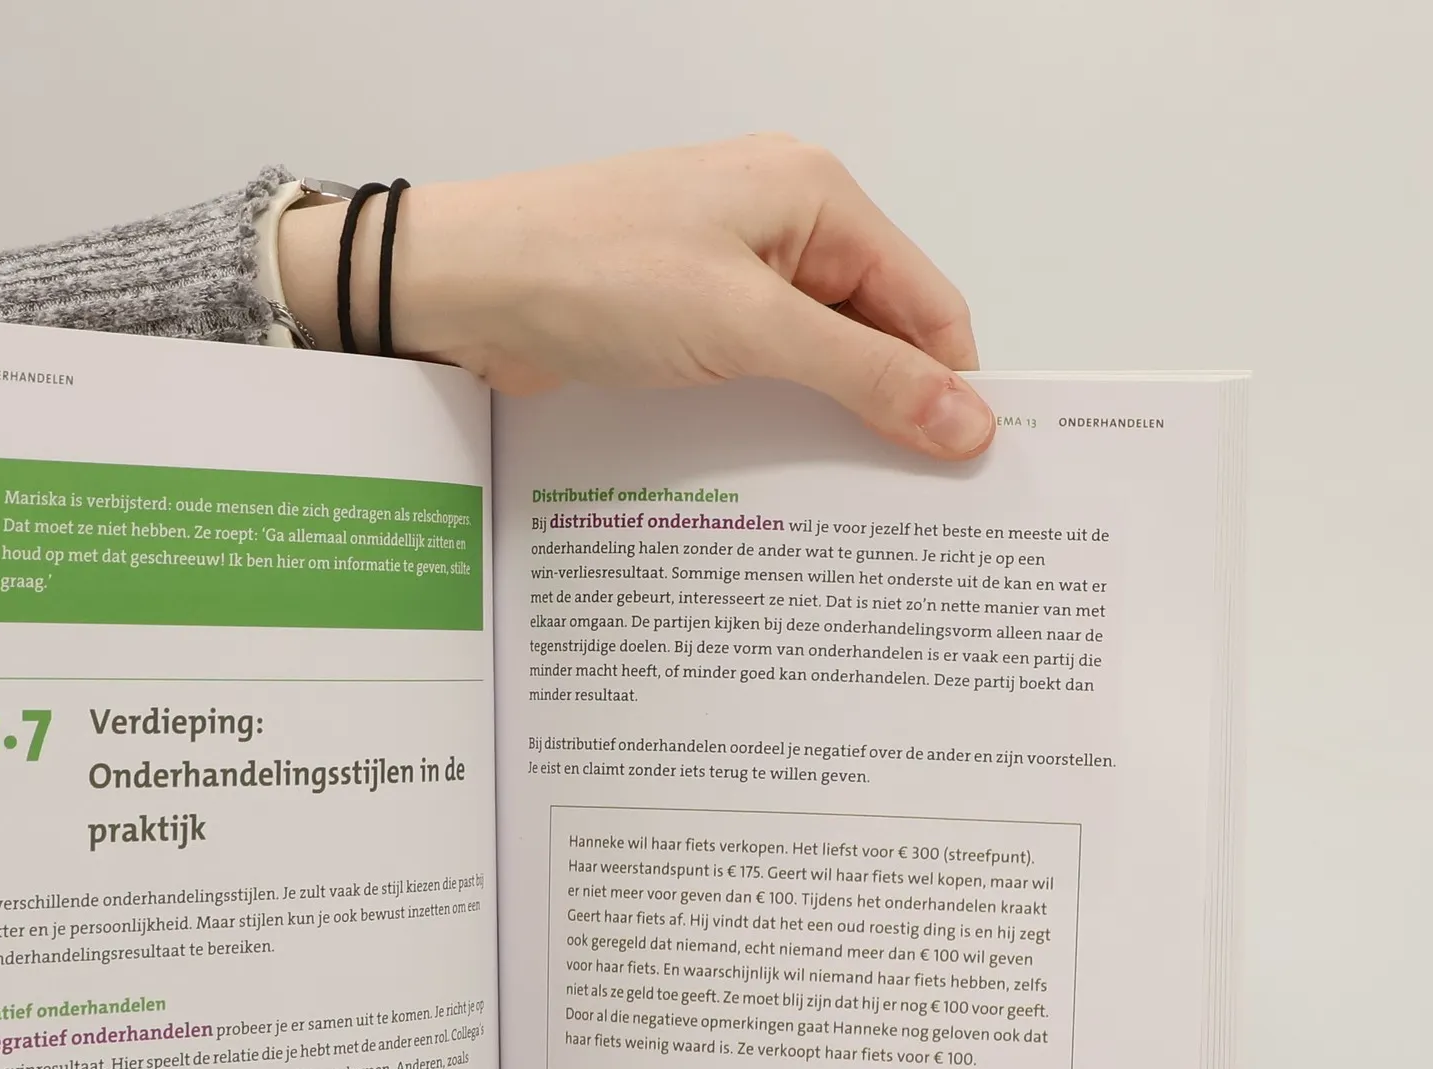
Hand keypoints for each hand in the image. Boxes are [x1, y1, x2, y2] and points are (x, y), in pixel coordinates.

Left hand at [278, 135, 991, 460]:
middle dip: (893, 412)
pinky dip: (776, 423)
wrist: (464, 289)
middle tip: (913, 507)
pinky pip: (759, 375)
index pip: (926, 301)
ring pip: (816, 362)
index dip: (952, 384)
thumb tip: (965, 417)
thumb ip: (863, 376)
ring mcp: (730, 274)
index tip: (967, 470)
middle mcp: (782, 226)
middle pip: (876, 333)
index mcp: (815, 196)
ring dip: (830, 426)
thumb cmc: (591, 273)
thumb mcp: (748, 328)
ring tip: (850, 508)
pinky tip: (781, 482)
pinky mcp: (686, 320)